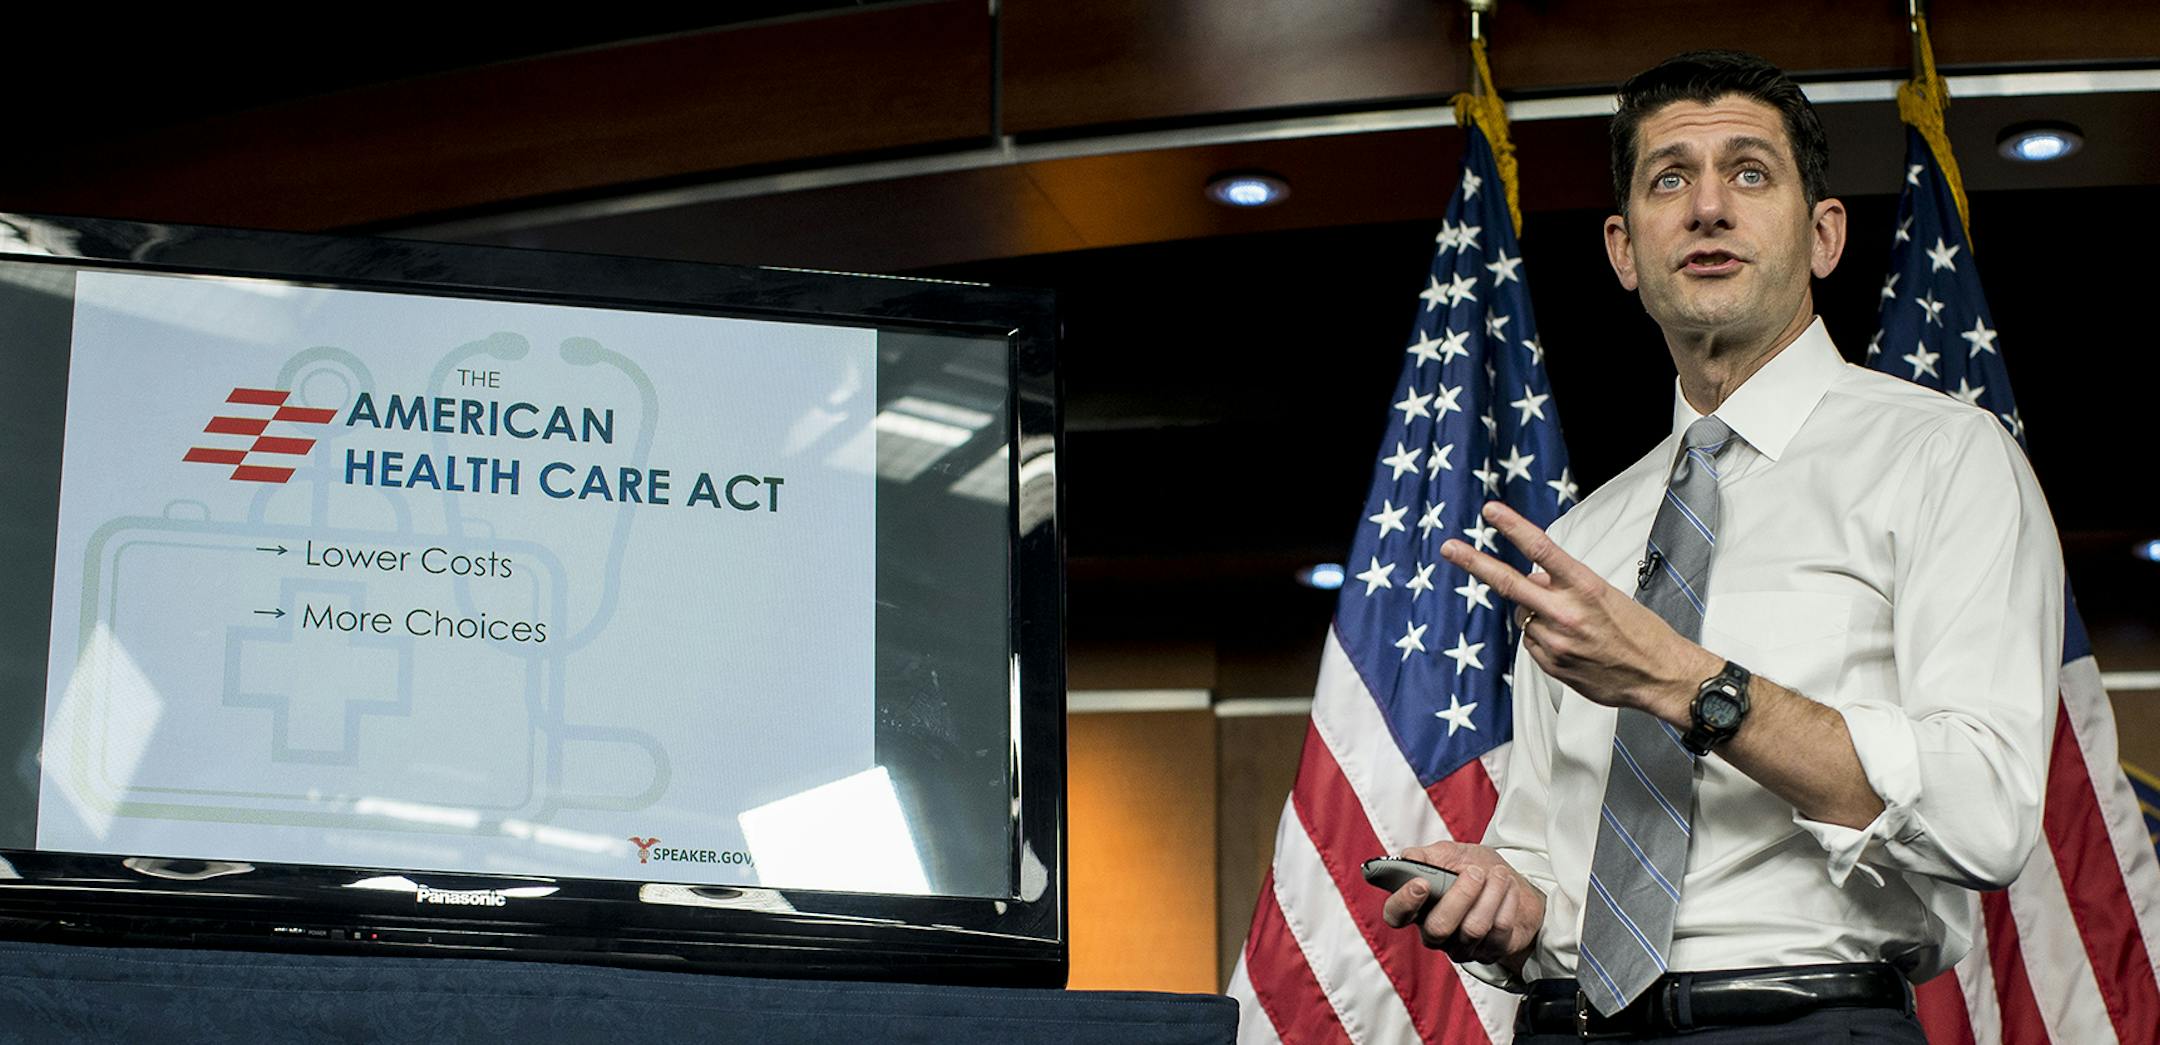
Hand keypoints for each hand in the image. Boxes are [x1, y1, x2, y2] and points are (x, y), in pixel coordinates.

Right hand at [1380, 841, 1543, 969]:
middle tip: (1475, 872)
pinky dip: (1507, 903)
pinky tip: (1508, 887)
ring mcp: (1460, 946)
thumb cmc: (1475, 868)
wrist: (1511, 883)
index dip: (1404, 902)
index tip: (1421, 883)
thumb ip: (1425, 856)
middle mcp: (1434, 932)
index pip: (1396, 915)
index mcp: (1417, 906)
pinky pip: (1498, 931)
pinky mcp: (1488, 953)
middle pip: (1438, 928)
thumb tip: (1406, 858)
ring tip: (1499, 874)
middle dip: (1461, 896)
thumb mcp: (1449, 854)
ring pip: (1472, 929)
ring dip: (1491, 895)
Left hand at [1439, 502, 1719, 720]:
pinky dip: (1543, 640)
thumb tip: (1531, 578)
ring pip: (1524, 618)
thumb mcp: (1607, 595)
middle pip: (1510, 583)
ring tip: (1574, 628)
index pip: (1542, 549)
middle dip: (1474, 563)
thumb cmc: (1640, 631)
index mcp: (1586, 587)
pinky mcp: (1552, 665)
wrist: (1659, 676)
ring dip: (1536, 615)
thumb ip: (1564, 585)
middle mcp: (1566, 613)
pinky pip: (1532, 644)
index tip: (1490, 511)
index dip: (1513, 527)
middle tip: (1449, 547)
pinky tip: (1572, 646)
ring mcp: (1556, 642)